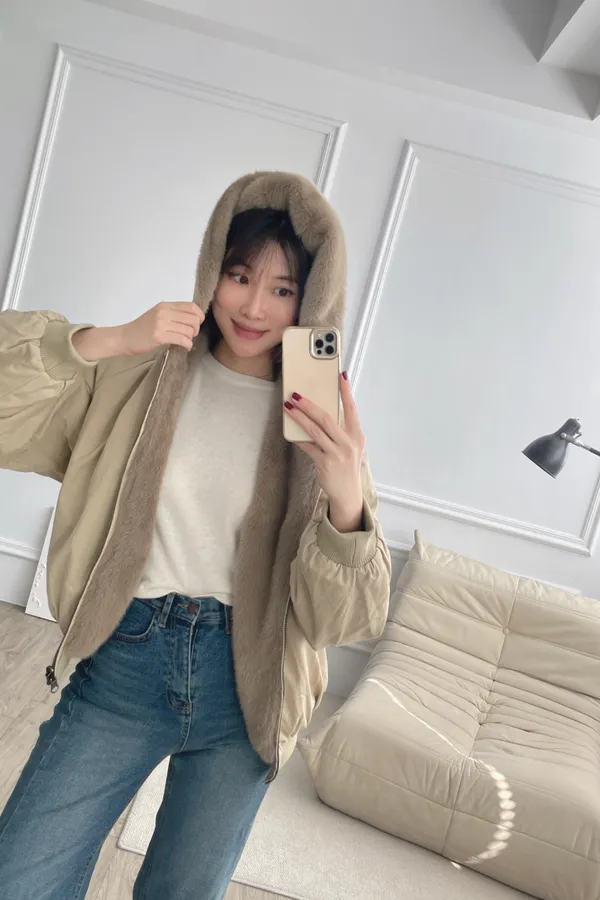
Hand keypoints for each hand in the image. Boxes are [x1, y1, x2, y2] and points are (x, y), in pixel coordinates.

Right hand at [72, 302, 204, 360]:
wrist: (124, 337)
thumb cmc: (142, 328)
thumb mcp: (157, 315)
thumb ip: (172, 314)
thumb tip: (193, 319)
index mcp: (165, 305)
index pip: (191, 306)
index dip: (199, 316)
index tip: (197, 324)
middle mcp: (164, 312)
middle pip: (192, 318)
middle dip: (196, 329)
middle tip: (191, 335)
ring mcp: (161, 323)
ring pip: (188, 330)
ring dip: (191, 338)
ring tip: (186, 341)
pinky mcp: (159, 336)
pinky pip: (182, 339)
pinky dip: (187, 345)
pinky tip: (185, 347)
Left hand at [284, 371, 365, 532]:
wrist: (348, 493)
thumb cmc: (347, 466)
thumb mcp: (350, 446)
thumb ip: (340, 430)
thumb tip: (321, 412)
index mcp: (357, 435)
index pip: (352, 408)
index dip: (346, 391)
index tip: (341, 375)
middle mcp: (348, 443)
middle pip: (326, 418)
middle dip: (309, 404)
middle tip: (296, 394)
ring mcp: (336, 453)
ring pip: (314, 430)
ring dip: (299, 417)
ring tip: (288, 406)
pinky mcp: (324, 463)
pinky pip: (308, 446)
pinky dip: (298, 437)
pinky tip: (290, 430)